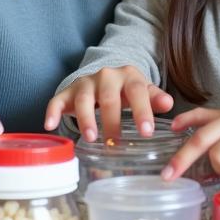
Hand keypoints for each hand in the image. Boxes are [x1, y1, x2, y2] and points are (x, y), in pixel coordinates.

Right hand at [44, 66, 173, 141]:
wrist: (103, 77)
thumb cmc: (126, 90)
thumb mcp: (143, 92)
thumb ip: (154, 98)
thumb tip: (169, 103)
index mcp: (129, 76)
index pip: (138, 92)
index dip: (142, 111)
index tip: (146, 132)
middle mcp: (106, 76)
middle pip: (109, 97)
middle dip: (112, 120)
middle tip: (115, 143)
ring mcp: (85, 83)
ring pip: (84, 99)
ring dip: (86, 119)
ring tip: (91, 139)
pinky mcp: (67, 92)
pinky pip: (57, 100)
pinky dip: (53, 112)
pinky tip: (50, 125)